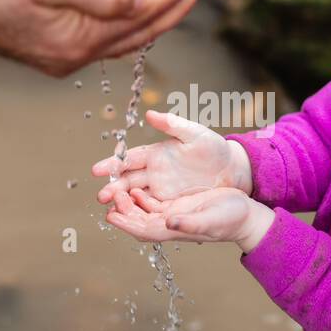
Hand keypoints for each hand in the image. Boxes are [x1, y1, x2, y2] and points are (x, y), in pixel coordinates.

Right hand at [92, 109, 252, 204]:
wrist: (232, 170)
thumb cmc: (214, 149)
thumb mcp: (195, 134)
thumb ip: (172, 124)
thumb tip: (150, 113)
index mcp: (156, 154)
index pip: (130, 159)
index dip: (114, 163)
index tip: (97, 169)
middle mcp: (154, 172)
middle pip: (128, 179)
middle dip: (113, 187)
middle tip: (101, 195)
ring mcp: (161, 188)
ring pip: (135, 195)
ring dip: (121, 201)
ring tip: (108, 208)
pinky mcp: (170, 202)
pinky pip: (149, 207)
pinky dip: (137, 211)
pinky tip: (126, 217)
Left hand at [105, 187, 274, 251]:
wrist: (245, 216)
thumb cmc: (232, 219)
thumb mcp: (211, 219)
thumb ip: (190, 223)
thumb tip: (168, 223)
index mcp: (175, 229)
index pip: (144, 229)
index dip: (126, 223)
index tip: (111, 215)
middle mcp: (170, 224)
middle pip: (139, 221)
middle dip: (123, 211)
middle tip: (109, 197)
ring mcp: (174, 215)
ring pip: (144, 212)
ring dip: (129, 204)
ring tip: (116, 191)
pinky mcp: (179, 206)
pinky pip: (154, 204)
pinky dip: (142, 198)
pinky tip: (134, 189)